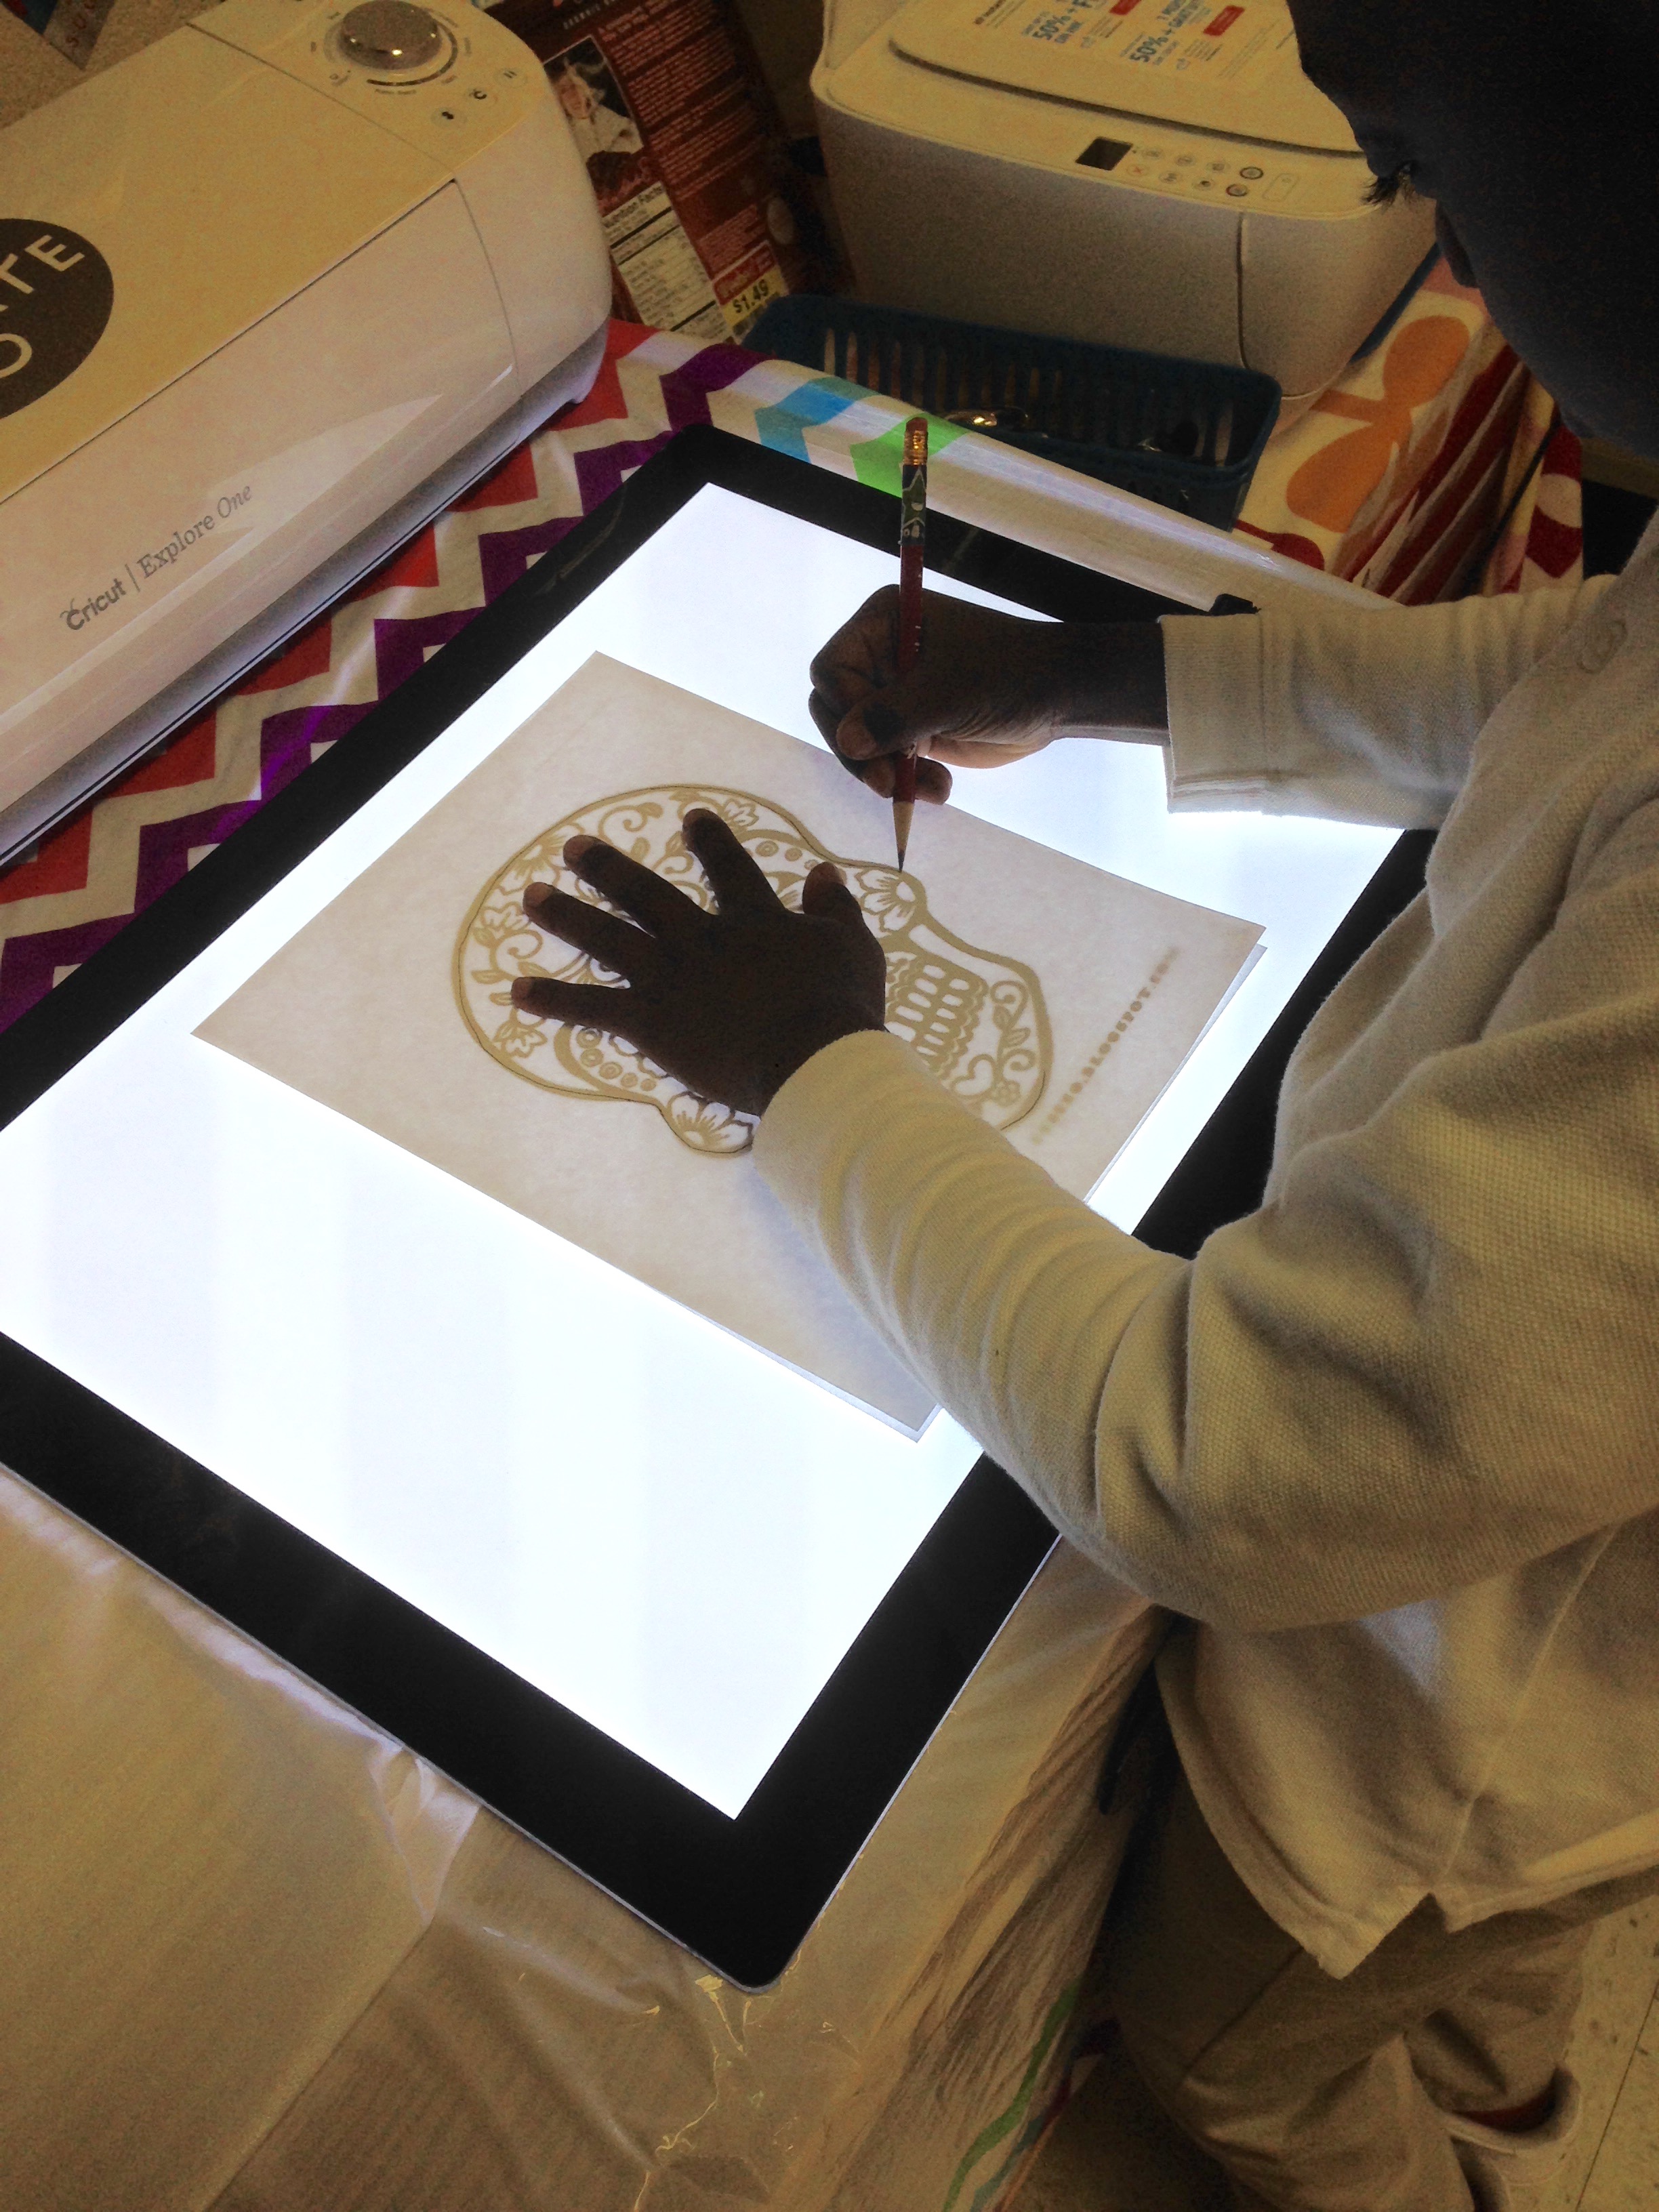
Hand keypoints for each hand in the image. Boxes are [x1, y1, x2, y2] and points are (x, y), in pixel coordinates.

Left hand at [509, 809, 888, 1116]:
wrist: (812, 1059)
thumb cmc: (841, 1008)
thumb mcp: (853, 947)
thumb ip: (835, 908)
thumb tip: (823, 873)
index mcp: (753, 920)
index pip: (729, 869)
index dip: (711, 841)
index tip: (693, 818)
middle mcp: (701, 939)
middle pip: (646, 894)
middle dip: (608, 868)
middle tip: (573, 848)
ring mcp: (670, 978)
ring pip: (608, 937)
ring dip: (567, 915)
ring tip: (533, 896)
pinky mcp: (650, 1023)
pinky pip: (592, 1008)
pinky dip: (554, 999)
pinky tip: (517, 990)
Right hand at [808, 589, 1168, 803]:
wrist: (1057, 697)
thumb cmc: (1009, 674)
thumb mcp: (951, 691)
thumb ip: (896, 714)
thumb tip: (847, 740)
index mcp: (884, 623)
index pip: (832, 670)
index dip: (846, 709)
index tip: (873, 743)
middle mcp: (880, 655)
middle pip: (835, 710)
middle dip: (862, 752)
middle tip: (890, 784)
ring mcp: (893, 693)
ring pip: (857, 743)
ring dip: (886, 774)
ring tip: (927, 789)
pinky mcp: (909, 728)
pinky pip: (886, 762)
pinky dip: (906, 782)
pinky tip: (938, 789)